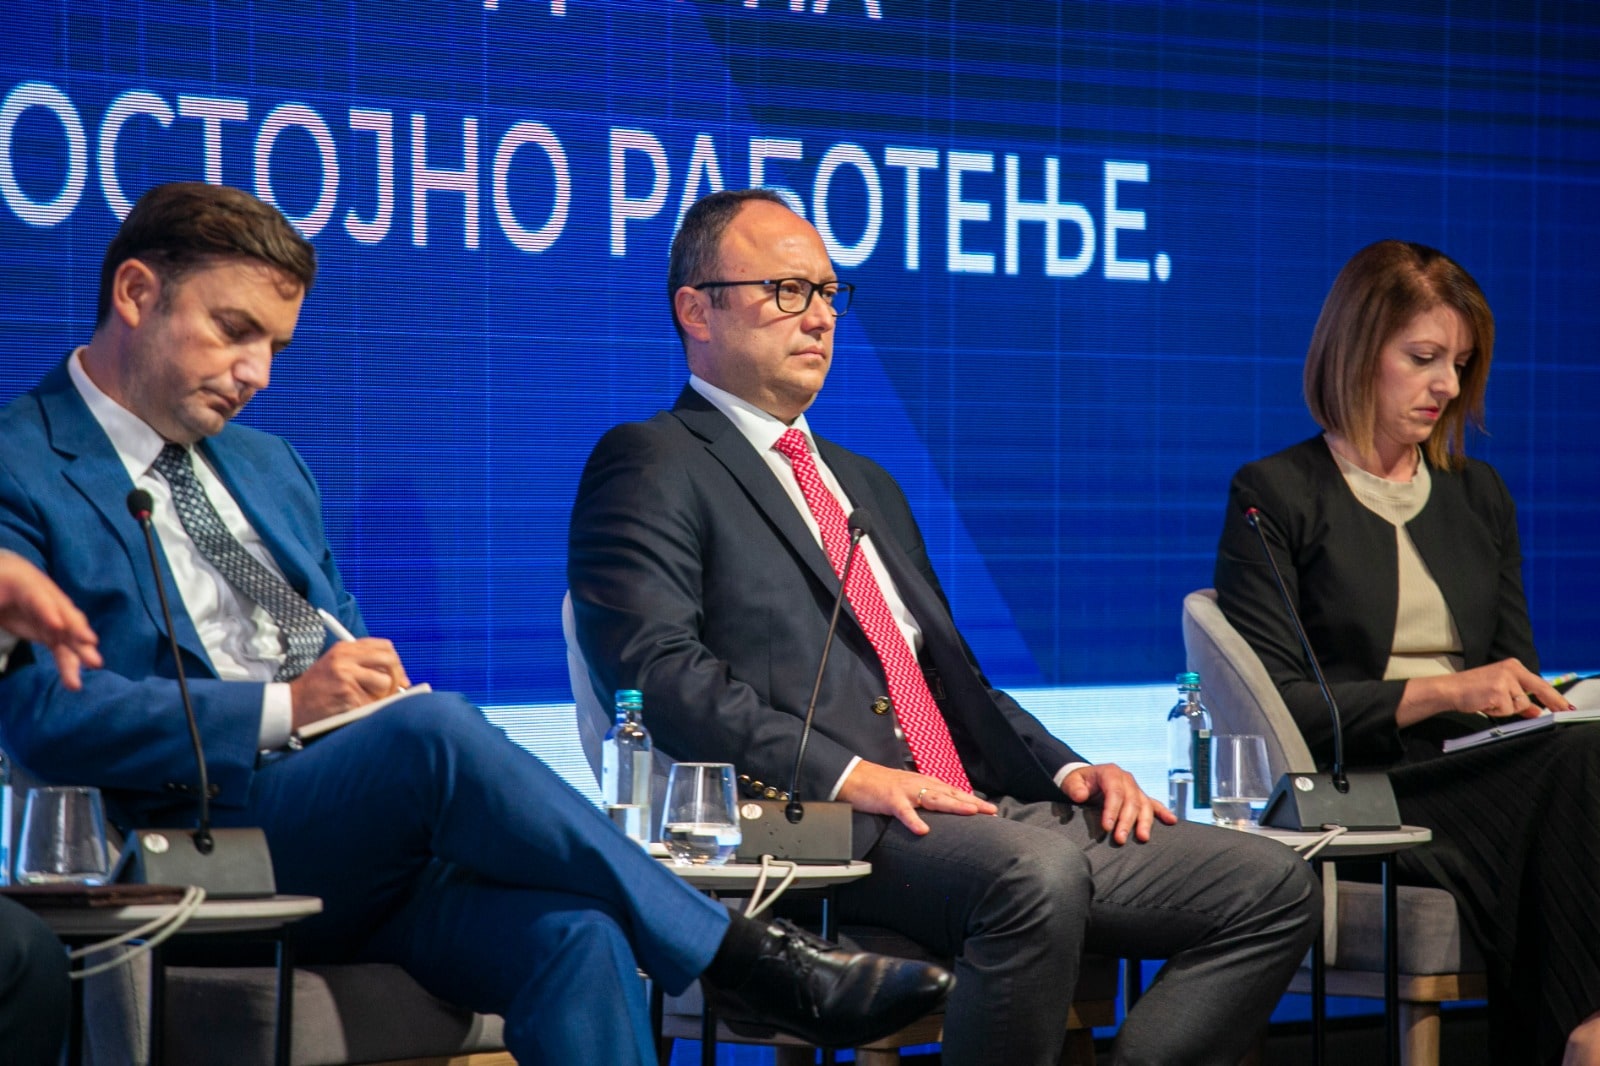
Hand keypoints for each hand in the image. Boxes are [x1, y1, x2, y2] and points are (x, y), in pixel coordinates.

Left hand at [0, 551, 100, 689]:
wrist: (2, 580)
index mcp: (22, 581)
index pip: (37, 596)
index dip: (47, 610)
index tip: (57, 626)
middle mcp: (44, 596)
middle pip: (63, 612)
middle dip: (76, 627)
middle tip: (90, 642)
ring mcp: (50, 614)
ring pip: (67, 632)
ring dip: (80, 650)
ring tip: (94, 664)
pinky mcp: (49, 631)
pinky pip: (62, 647)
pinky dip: (69, 663)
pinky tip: (73, 682)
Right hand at [287, 639, 408, 729]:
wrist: (290, 705)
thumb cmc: (316, 689)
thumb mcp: (335, 665)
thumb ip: (363, 664)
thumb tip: (400, 678)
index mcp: (344, 649)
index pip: (384, 647)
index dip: (396, 662)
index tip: (399, 676)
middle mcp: (346, 659)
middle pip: (389, 661)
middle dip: (396, 677)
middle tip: (395, 690)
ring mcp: (346, 677)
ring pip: (385, 684)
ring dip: (382, 697)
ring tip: (367, 702)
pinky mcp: (347, 695)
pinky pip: (373, 703)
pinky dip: (369, 710)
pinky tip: (354, 710)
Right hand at [836, 761, 997, 835]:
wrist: (855, 777)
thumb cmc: (882, 786)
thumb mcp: (908, 790)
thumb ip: (925, 798)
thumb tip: (943, 807)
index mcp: (924, 784)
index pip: (953, 792)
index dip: (972, 800)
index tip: (990, 810)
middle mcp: (919, 785)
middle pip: (950, 794)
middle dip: (972, 803)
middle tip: (991, 811)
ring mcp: (905, 792)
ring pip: (933, 798)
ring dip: (953, 805)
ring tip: (971, 812)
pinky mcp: (890, 800)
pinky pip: (904, 812)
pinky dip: (914, 821)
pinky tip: (923, 830)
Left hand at [1061, 763, 1176, 844]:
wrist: (1086, 777)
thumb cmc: (1077, 782)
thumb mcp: (1071, 781)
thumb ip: (1074, 788)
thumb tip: (1081, 796)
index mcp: (1110, 773)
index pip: (1114, 792)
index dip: (1112, 810)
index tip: (1107, 827)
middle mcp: (1126, 779)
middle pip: (1131, 801)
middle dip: (1126, 821)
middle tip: (1120, 839)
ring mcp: (1135, 788)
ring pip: (1144, 804)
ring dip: (1144, 822)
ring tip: (1143, 838)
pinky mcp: (1139, 797)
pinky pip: (1154, 804)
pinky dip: (1163, 812)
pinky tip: (1172, 821)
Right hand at [1397, 657, 1568, 727]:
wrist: (1449, 689)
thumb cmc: (1472, 690)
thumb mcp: (1500, 693)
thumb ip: (1520, 701)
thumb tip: (1537, 711)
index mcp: (1513, 666)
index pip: (1539, 682)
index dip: (1554, 696)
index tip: (1564, 706)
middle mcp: (1511, 669)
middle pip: (1539, 689)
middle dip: (1552, 702)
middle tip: (1565, 711)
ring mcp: (1505, 679)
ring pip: (1521, 704)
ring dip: (1507, 709)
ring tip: (1490, 703)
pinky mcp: (1498, 691)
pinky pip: (1508, 710)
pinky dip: (1497, 712)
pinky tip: (1485, 704)